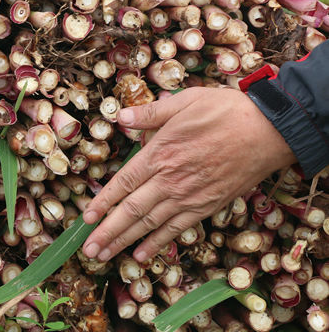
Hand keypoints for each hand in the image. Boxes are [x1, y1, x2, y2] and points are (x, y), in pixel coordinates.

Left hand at [81, 87, 295, 262]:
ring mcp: (190, 196)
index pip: (123, 183)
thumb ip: (150, 113)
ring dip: (125, 242)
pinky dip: (158, 244)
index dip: (103, 202)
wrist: (269, 131)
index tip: (86, 218)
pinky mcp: (208, 206)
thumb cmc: (226, 111)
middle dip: (107, 232)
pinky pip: (177, 229)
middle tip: (89, 249)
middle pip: (131, 210)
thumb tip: (122, 118)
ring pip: (150, 224)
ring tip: (104, 256)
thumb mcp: (184, 101)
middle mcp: (171, 180)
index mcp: (160, 154)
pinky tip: (142, 255)